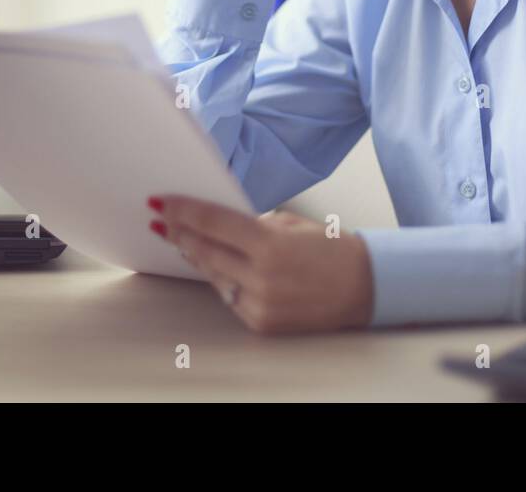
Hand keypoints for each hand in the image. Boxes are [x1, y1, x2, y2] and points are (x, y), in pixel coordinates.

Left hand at [147, 194, 373, 333]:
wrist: (365, 287)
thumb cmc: (331, 248)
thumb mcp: (291, 224)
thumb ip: (253, 225)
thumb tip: (215, 225)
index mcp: (270, 244)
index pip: (213, 223)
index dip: (183, 211)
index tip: (161, 202)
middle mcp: (261, 277)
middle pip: (205, 251)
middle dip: (179, 234)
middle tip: (161, 220)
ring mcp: (259, 304)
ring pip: (213, 276)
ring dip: (196, 257)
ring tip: (181, 239)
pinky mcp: (261, 323)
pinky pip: (229, 297)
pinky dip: (221, 279)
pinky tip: (213, 266)